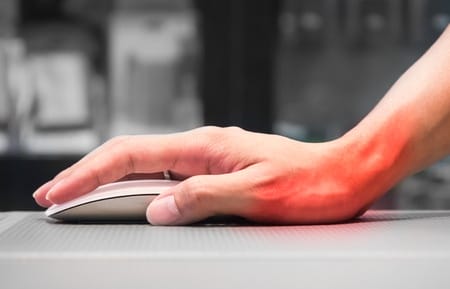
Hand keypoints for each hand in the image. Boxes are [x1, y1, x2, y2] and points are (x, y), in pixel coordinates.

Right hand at [33, 126, 388, 224]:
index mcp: (206, 147)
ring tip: (82, 197)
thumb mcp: (256, 194)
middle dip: (89, 174)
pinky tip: (131, 198)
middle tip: (56, 195)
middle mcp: (204, 148)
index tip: (61, 192)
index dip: (90, 173)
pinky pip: (170, 177)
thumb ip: (204, 198)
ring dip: (112, 181)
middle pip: (133, 156)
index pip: (132, 154)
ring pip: (149, 166)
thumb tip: (158, 209)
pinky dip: (142, 187)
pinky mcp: (220, 171)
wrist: (342, 175)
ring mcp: (211, 159)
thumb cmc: (309, 184)